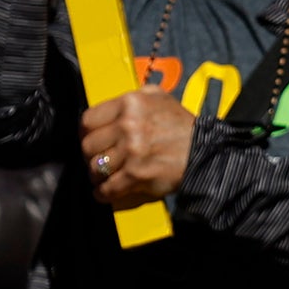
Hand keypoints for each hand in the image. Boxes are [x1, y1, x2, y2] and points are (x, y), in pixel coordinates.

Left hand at [78, 87, 195, 206]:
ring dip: (97, 176)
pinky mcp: (136, 175)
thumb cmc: (180, 125)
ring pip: (95, 168)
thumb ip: (134, 96)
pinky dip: (103, 193)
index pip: (88, 120)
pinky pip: (107, 188)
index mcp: (130, 104)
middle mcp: (128, 126)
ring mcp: (131, 152)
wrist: (203, 151)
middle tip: (99, 159)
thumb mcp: (159, 96)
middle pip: (87, 146)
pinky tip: (105, 192)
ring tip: (104, 176)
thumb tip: (110, 106)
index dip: (86, 132)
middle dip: (91, 155)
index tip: (91, 139)